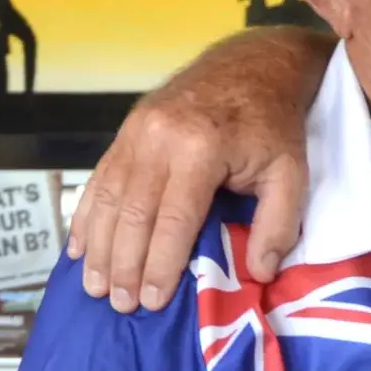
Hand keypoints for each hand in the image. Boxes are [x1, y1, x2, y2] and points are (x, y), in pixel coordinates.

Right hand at [69, 29, 324, 311]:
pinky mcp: (126, 129)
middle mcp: (158, 137)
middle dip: (123, 265)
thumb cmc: (274, 126)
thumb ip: (278, 225)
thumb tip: (257, 273)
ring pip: (107, 198)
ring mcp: (136, 130)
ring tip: (96, 287)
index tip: (152, 302)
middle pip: (132, 214)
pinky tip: (80, 247)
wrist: (252, 66)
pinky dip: (86, 215)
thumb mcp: (291, 173)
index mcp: (199, 148)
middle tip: (121, 304)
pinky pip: (99, 178)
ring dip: (98, 246)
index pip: (172, 220)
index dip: (159, 265)